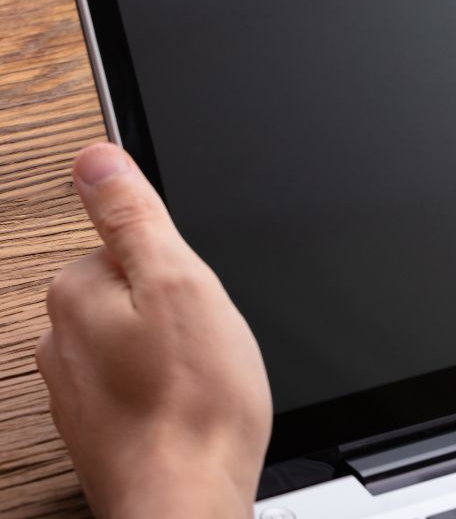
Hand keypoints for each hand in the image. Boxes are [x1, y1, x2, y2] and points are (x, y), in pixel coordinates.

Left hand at [37, 143, 270, 516]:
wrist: (186, 498)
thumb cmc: (194, 401)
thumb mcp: (179, 281)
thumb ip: (133, 214)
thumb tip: (94, 157)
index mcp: (78, 292)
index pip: (130, 243)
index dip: (179, 266)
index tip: (198, 297)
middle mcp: (62, 338)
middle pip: (134, 290)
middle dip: (177, 307)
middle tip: (207, 338)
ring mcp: (77, 386)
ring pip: (139, 339)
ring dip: (174, 351)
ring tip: (203, 376)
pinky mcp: (99, 423)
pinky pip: (139, 382)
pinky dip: (167, 388)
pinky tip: (192, 405)